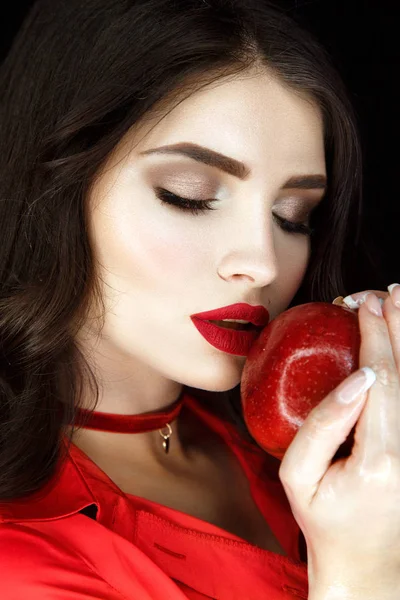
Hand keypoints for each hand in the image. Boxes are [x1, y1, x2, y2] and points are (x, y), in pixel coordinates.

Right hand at [278, 285, 399, 597]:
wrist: (365, 563)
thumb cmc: (324, 518)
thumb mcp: (298, 476)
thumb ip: (322, 426)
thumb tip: (357, 380)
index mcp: (380, 458)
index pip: (383, 380)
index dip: (374, 337)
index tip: (363, 306)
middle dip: (399, 327)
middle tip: (390, 292)